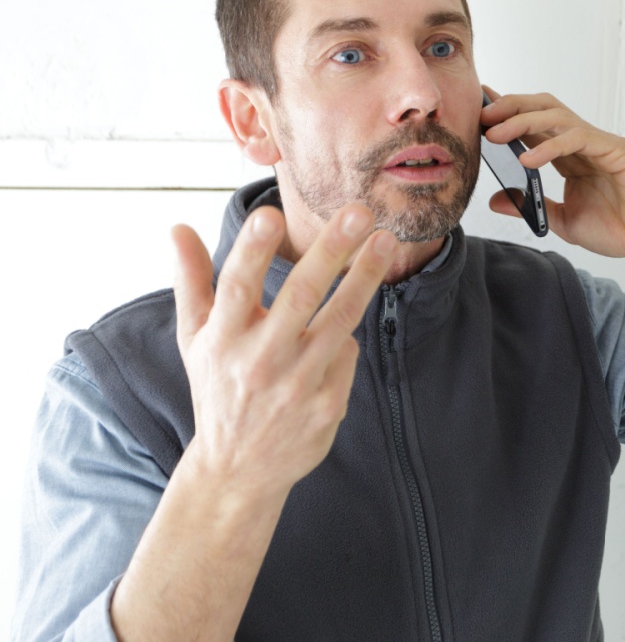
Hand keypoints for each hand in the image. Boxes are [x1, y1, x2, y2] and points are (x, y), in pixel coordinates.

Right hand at [171, 204, 395, 500]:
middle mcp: (258, 361)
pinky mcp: (327, 405)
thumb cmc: (218, 389)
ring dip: (365, 279)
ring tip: (386, 242)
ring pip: (338, 321)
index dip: (251, 251)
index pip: (236, 288)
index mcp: (222, 340)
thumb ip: (192, 282)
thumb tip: (178, 228)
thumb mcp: (194, 340)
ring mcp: (296, 385)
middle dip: (330, 251)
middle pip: (300, 297)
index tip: (271, 214)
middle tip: (358, 212)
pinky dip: (346, 336)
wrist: (237, 470)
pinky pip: (347, 353)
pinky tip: (347, 318)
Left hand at [481, 87, 624, 264]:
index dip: (507, 114)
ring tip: (496, 134)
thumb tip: (495, 199)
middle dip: (510, 107)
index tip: (478, 110)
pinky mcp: (618, 151)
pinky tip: (528, 160)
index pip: (535, 125)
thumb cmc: (621, 229)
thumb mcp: (564, 220)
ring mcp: (602, 143)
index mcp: (571, 156)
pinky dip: (551, 145)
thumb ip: (532, 207)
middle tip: (481, 116)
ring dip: (523, 121)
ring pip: (558, 117)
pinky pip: (580, 138)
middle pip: (544, 109)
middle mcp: (584, 143)